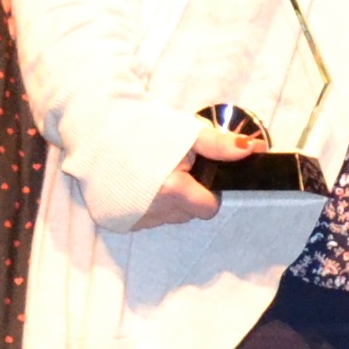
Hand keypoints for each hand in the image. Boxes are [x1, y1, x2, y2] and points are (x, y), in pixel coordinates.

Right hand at [127, 119, 272, 228]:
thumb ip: (221, 146)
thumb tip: (252, 150)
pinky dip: (145, 206)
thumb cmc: (144, 127)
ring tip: (152, 173)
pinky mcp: (115, 221)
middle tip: (172, 168)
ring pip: (166, 219)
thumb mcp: (187, 131)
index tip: (197, 174)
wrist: (95, 127)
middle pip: (187, 215)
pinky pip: (144, 219)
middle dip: (187, 196)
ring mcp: (132, 219)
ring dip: (166, 202)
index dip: (208, 192)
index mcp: (172, 190)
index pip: (208, 209)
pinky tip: (137, 183)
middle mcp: (152, 211)